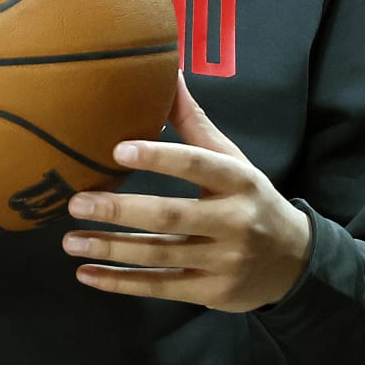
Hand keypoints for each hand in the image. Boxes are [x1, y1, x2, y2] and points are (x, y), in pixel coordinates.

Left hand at [61, 71, 311, 312]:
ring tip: (70, 241)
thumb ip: (195, 124)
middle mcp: (234, 222)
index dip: (159, 157)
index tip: (117, 150)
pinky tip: (86, 274)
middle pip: (171, 216)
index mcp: (239, 181)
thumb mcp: (232, 160)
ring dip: (110, 249)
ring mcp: (224, 261)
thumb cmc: (250, 199)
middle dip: (119, 211)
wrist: (294, 260)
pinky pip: (160, 287)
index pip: (197, 165)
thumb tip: (169, 71)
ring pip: (159, 256)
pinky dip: (120, 283)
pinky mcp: (211, 293)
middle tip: (76, 203)